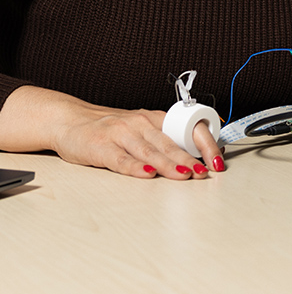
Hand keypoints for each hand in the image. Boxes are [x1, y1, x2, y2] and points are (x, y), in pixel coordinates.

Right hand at [0, 84, 223, 179]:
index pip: (184, 129)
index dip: (203, 144)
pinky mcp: (102, 148)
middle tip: (205, 171)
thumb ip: (163, 140)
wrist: (71, 120)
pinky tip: (147, 173)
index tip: (217, 159)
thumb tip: (195, 155)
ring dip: (169, 163)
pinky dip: (135, 167)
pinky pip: (121, 159)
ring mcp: (121, 135)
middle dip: (190, 158)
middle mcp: (140, 124)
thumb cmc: (110, 129)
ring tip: (184, 173)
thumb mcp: (140, 128)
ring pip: (149, 151)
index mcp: (154, 119)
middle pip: (169, 143)